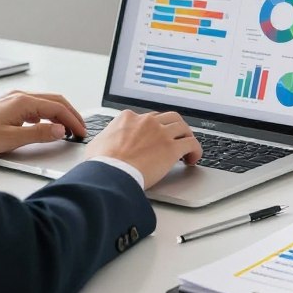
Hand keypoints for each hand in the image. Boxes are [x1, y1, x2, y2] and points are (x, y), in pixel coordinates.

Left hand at [0, 90, 86, 154]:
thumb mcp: (12, 139)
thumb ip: (39, 134)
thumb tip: (60, 131)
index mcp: (24, 102)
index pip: (57, 108)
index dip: (72, 120)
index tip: (81, 132)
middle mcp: (21, 96)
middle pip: (55, 101)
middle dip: (70, 115)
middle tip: (80, 129)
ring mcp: (15, 99)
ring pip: (46, 103)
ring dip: (60, 114)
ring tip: (67, 128)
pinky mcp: (10, 105)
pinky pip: (36, 106)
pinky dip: (47, 115)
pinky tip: (47, 126)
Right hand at [85, 109, 201, 187]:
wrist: (110, 174)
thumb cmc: (101, 164)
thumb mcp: (97, 144)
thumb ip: (105, 139)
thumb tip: (102, 144)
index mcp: (128, 118)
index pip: (148, 118)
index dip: (154, 128)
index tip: (156, 137)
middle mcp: (147, 121)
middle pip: (168, 118)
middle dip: (174, 128)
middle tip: (176, 138)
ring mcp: (160, 133)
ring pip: (183, 127)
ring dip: (187, 136)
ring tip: (187, 147)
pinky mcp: (171, 148)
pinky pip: (191, 144)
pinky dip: (195, 150)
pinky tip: (193, 158)